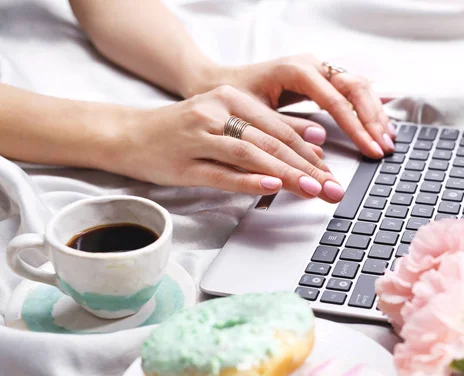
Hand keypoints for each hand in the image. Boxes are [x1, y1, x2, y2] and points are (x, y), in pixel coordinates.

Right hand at [106, 86, 344, 201]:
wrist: (128, 134)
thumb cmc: (183, 130)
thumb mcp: (226, 119)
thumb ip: (266, 129)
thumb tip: (314, 144)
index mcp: (231, 98)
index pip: (281, 127)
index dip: (312, 151)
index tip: (333, 172)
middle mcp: (217, 112)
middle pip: (272, 141)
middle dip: (308, 167)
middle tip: (334, 187)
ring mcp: (199, 137)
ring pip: (251, 155)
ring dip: (286, 174)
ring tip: (312, 189)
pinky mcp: (184, 164)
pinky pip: (221, 173)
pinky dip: (248, 179)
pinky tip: (270, 186)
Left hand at [204, 54, 395, 158]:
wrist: (218, 83)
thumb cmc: (233, 98)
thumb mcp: (255, 115)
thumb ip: (287, 128)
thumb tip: (320, 142)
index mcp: (296, 70)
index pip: (336, 99)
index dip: (356, 126)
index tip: (369, 148)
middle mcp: (312, 64)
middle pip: (355, 87)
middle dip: (372, 120)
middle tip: (383, 148)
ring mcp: (318, 68)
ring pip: (358, 86)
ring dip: (375, 114)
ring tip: (387, 141)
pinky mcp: (320, 78)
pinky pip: (351, 90)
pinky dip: (367, 109)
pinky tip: (379, 126)